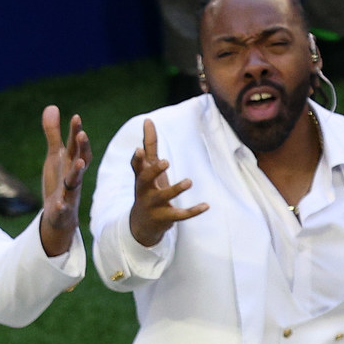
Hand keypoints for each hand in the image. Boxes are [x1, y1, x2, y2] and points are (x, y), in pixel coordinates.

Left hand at [36, 105, 88, 258]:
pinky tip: (59, 204)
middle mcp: (73, 176)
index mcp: (72, 162)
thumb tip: (52, 106)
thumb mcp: (55, 156)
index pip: (76, 145)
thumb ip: (53, 133)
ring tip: (79, 163)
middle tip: (82, 134)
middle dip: (82, 148)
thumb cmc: (60, 181)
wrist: (60, 214)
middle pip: (80, 160)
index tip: (76, 117)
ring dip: (77, 172)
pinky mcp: (62, 209)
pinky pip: (64, 207)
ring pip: (75, 182)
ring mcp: (69, 193)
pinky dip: (63, 206)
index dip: (76, 132)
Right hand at [127, 119, 207, 249]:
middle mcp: (145, 191)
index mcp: (141, 177)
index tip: (139, 150)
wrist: (142, 224)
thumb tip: (148, 120)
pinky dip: (194, 211)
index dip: (137, 159)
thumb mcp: (147, 168)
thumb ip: (149, 145)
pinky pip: (181, 215)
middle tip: (166, 161)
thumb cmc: (147, 188)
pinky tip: (207, 205)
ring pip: (164, 197)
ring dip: (176, 189)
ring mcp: (154, 205)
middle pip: (146, 180)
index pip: (136, 166)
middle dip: (155, 171)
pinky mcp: (166, 218)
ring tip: (189, 181)